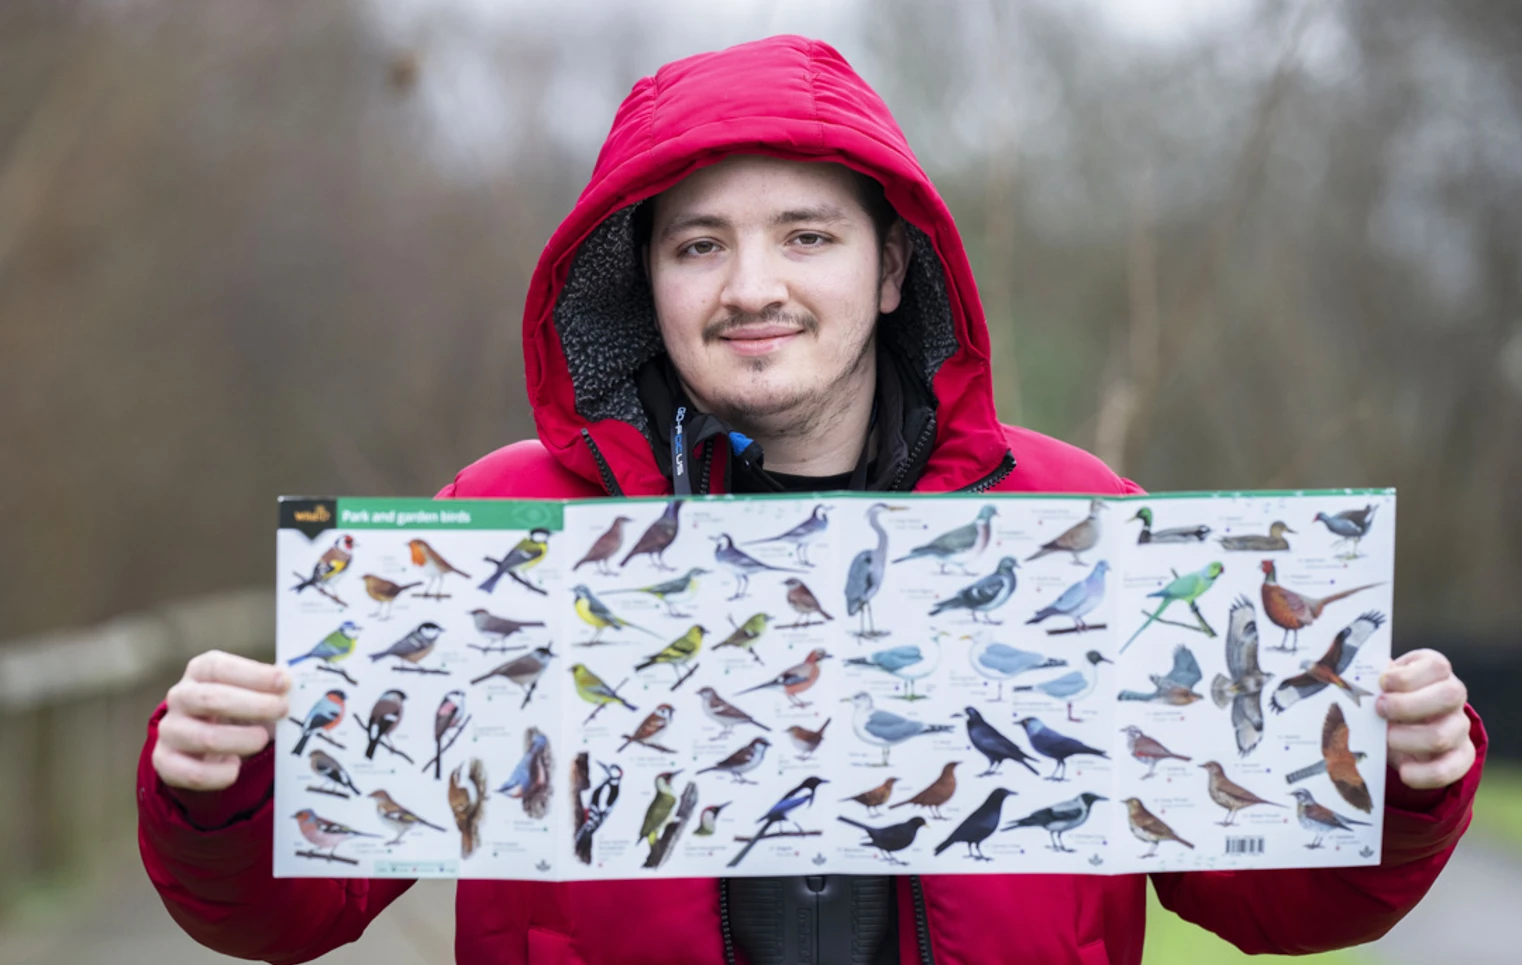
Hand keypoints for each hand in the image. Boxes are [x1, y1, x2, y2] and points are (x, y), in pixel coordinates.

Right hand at [153, 651, 290, 790]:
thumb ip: (272, 689)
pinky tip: (234, 766)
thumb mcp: (252, 692)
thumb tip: (295, 686)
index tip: (284, 682)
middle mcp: (180, 697)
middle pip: (211, 699)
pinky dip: (219, 773)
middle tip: (282, 710)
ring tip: (262, 739)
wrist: (204, 744)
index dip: (253, 674)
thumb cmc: (238, 709)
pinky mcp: (165, 762)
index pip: (219, 667)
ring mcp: (170, 730)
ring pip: (204, 737)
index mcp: (200, 672)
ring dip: (241, 740)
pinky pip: (193, 773)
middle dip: (253, 705)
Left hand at [1377, 649, 1474, 789]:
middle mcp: (1453, 696)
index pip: (1437, 667)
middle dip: (1408, 705)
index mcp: (1435, 671)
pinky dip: (1426, 773)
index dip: (1409, 676)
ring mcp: (1460, 726)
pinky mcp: (1461, 755)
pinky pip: (1454, 768)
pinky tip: (1404, 772)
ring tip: (1384, 739)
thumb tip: (1347, 682)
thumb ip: (1370, 681)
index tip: (1382, 683)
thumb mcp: (1380, 684)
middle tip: (1379, 710)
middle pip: (1448, 696)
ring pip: (1443, 735)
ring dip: (1408, 740)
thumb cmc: (1386, 696)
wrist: (1404, 725)